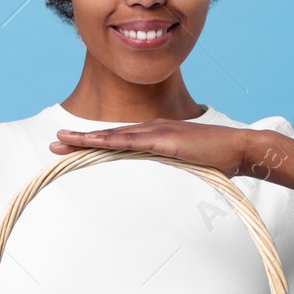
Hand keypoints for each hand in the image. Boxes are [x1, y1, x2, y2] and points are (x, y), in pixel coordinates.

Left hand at [51, 119, 273, 178]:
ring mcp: (157, 131)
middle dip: (79, 140)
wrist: (240, 149)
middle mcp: (151, 128)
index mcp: (155, 134)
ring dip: (86, 139)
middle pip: (108, 135)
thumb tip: (166, 165)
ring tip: (61, 141)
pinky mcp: (164, 139)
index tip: (70, 145)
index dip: (92, 141)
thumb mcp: (187, 160)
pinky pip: (130, 142)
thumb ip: (172, 161)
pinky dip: (108, 141)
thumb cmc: (218, 158)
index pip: (117, 139)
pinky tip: (92, 142)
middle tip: (52, 143)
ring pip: (113, 136)